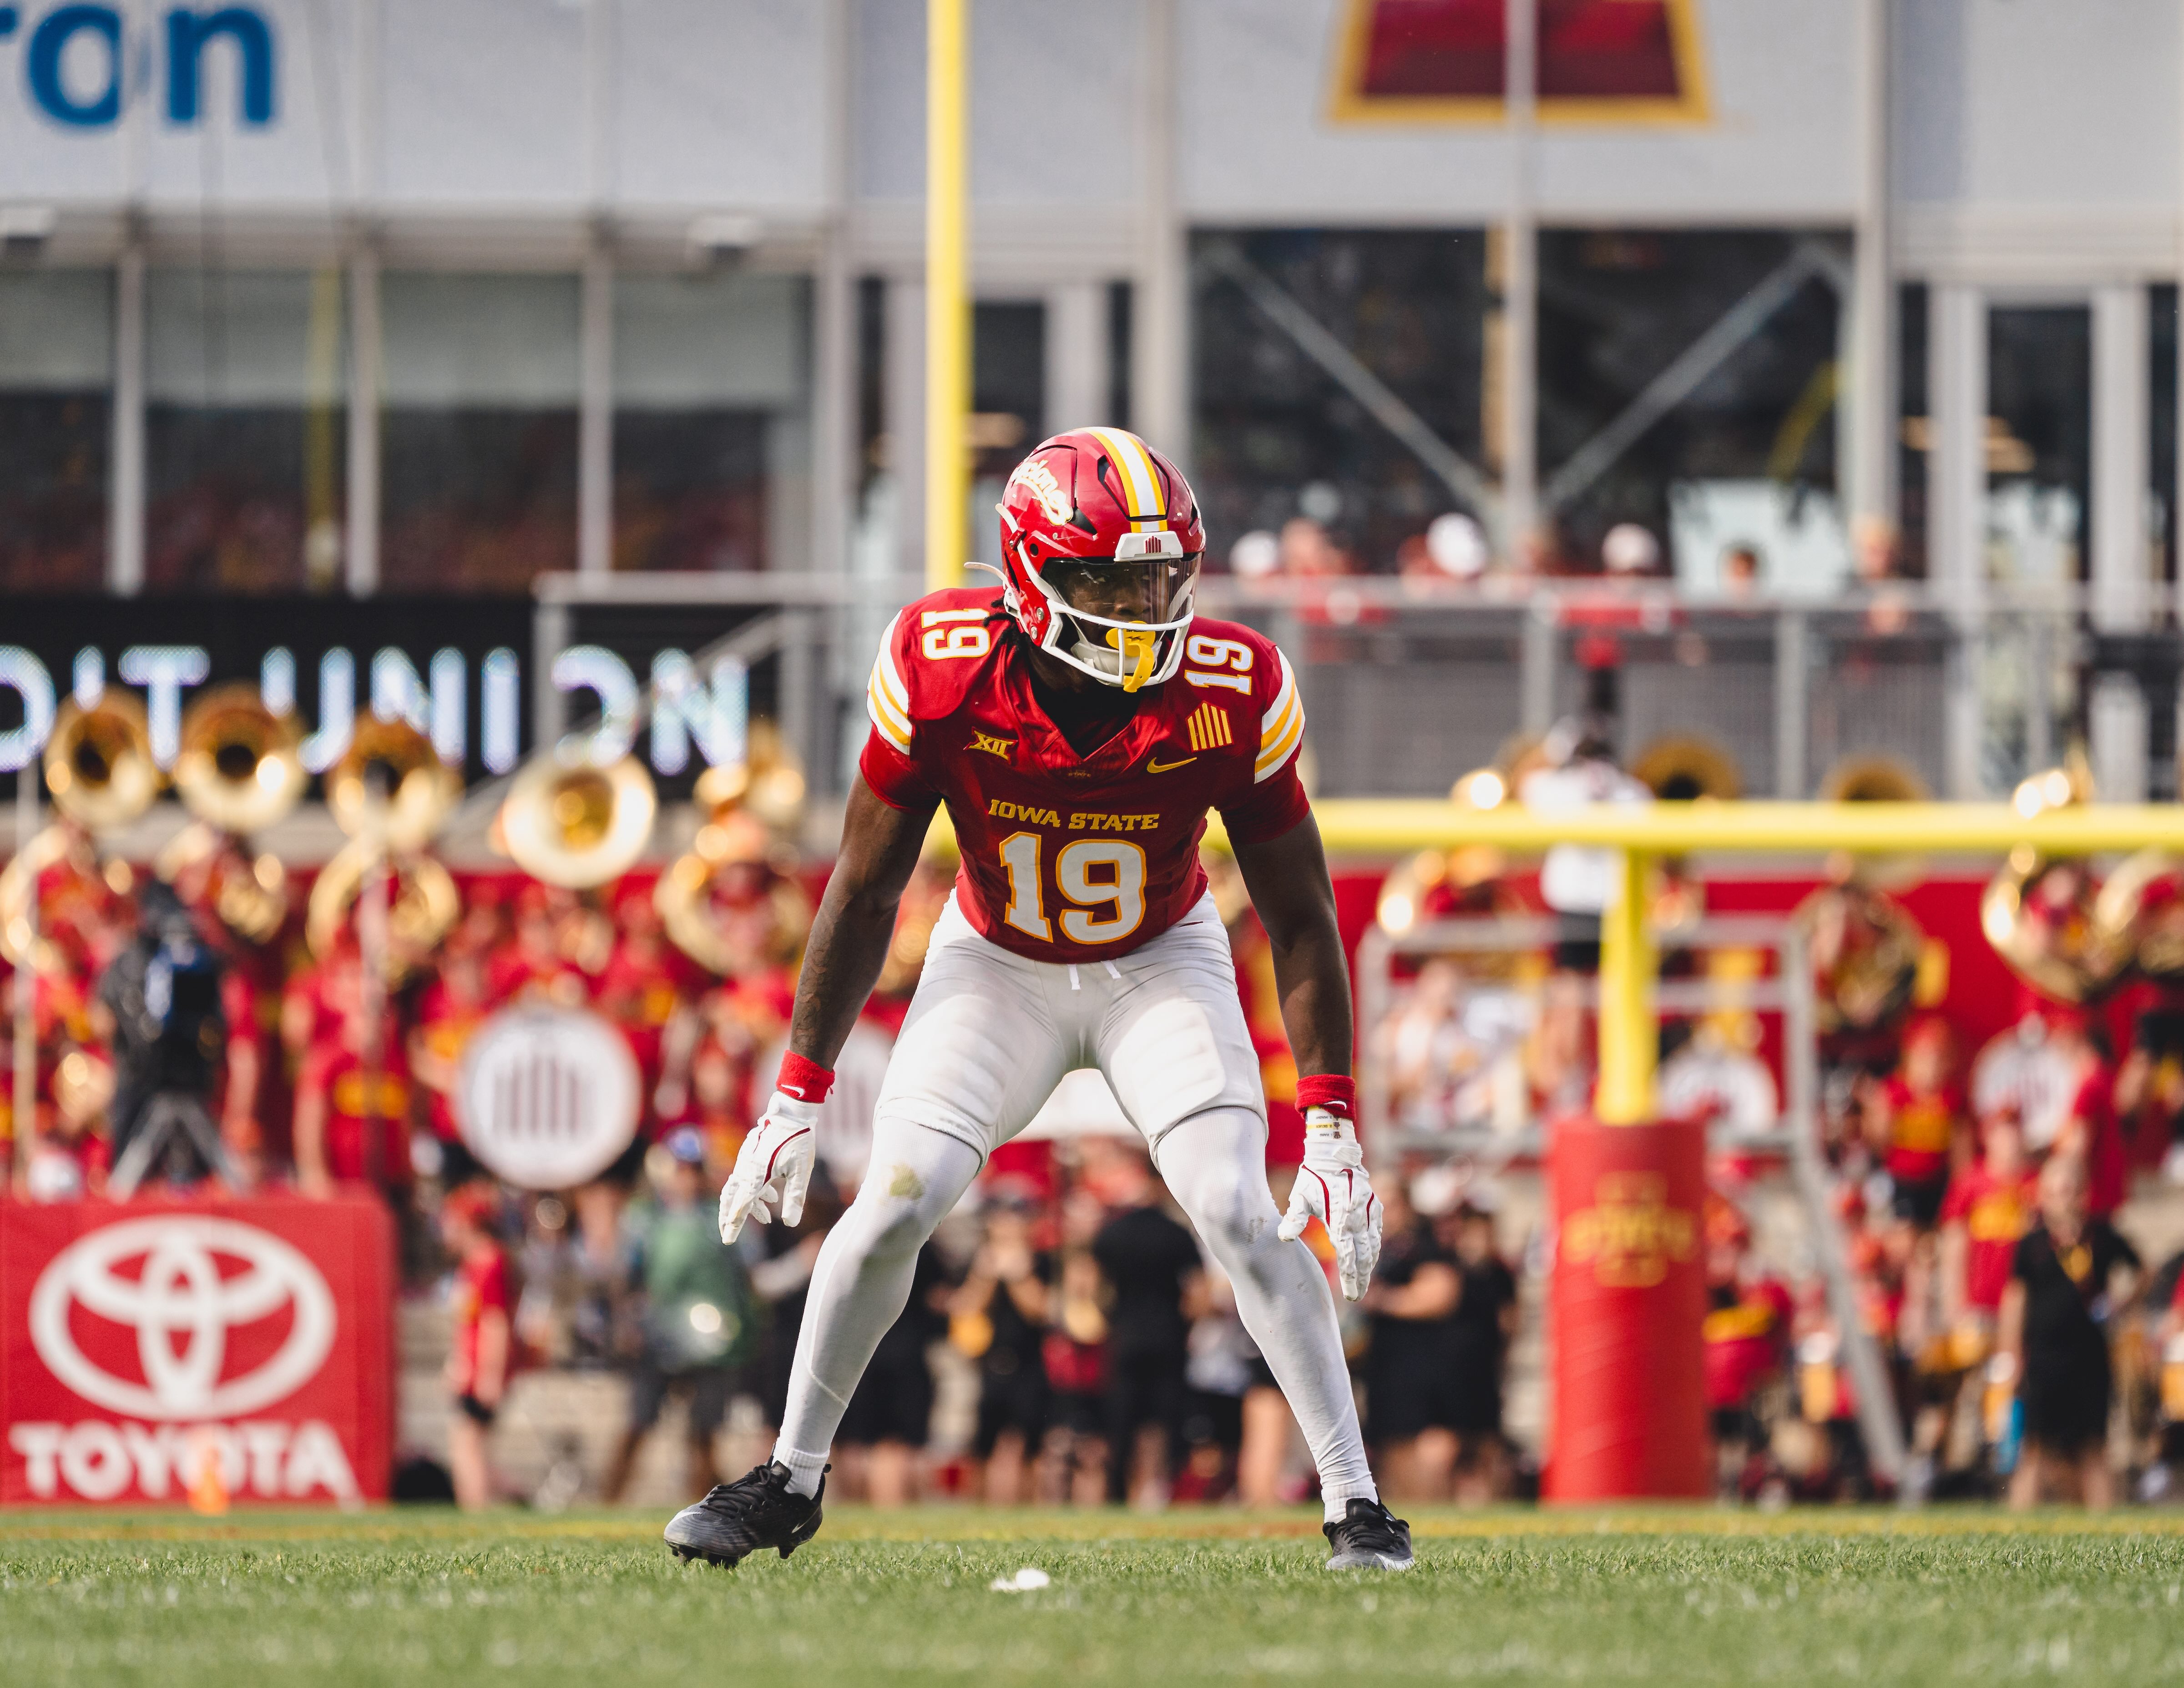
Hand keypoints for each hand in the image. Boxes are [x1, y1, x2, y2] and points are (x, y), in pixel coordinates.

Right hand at [718, 1091, 820, 1241]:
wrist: (792, 1110)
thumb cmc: (799, 1139)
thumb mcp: (801, 1170)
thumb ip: (795, 1197)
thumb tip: (791, 1223)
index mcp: (756, 1173)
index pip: (741, 1205)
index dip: (734, 1224)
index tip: (728, 1240)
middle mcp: (745, 1167)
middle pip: (730, 1198)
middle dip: (728, 1218)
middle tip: (728, 1235)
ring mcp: (745, 1159)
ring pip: (737, 1187)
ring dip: (746, 1204)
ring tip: (766, 1218)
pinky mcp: (750, 1154)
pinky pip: (744, 1177)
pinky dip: (754, 1190)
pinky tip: (771, 1196)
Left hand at [1278, 1109, 1381, 1299]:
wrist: (1333, 1152)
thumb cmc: (1312, 1176)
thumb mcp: (1300, 1196)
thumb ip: (1294, 1218)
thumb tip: (1283, 1238)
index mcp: (1340, 1216)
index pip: (1348, 1255)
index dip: (1350, 1277)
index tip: (1351, 1296)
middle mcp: (1359, 1215)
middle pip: (1364, 1255)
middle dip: (1362, 1277)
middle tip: (1358, 1295)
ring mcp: (1370, 1210)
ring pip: (1374, 1245)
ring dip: (1369, 1264)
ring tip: (1363, 1282)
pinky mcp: (1375, 1205)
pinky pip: (1378, 1232)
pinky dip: (1375, 1247)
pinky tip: (1370, 1258)